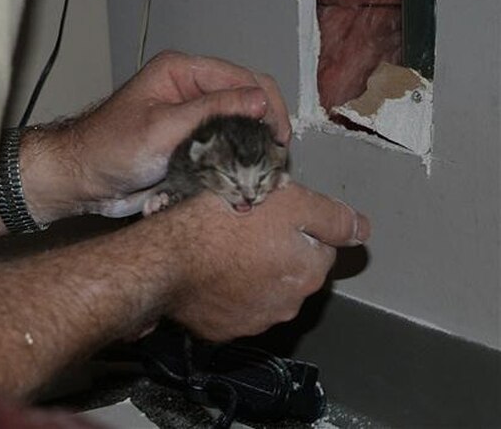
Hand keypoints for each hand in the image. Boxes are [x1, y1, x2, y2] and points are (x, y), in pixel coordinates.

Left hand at [18, 50, 291, 222]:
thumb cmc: (108, 148)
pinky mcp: (190, 148)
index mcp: (182, 73)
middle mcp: (191, 93)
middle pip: (246, 104)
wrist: (82, 181)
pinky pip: (223, 153)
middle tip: (274, 160)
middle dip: (263, 131)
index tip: (279, 137)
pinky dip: (234, 168)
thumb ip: (212, 110)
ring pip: (238, 132)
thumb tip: (260, 99)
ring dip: (250, 153)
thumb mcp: (163, 127)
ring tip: (260, 177)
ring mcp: (192, 122)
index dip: (268, 106)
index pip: (243, 79)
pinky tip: (241, 183)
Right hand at [160, 183, 369, 340]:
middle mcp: (288, 303)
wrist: (167, 261)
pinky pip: (231, 305)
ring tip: (222, 246)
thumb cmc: (222, 224)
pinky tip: (208, 270)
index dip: (296, 223)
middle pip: (292, 269)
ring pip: (262, 288)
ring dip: (250, 271)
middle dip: (275, 250)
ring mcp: (253, 320)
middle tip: (244, 226)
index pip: (320, 245)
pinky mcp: (221, 329)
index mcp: (308, 271)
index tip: (272, 214)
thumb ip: (332, 216)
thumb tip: (362, 229)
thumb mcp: (288, 201)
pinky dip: (225, 290)